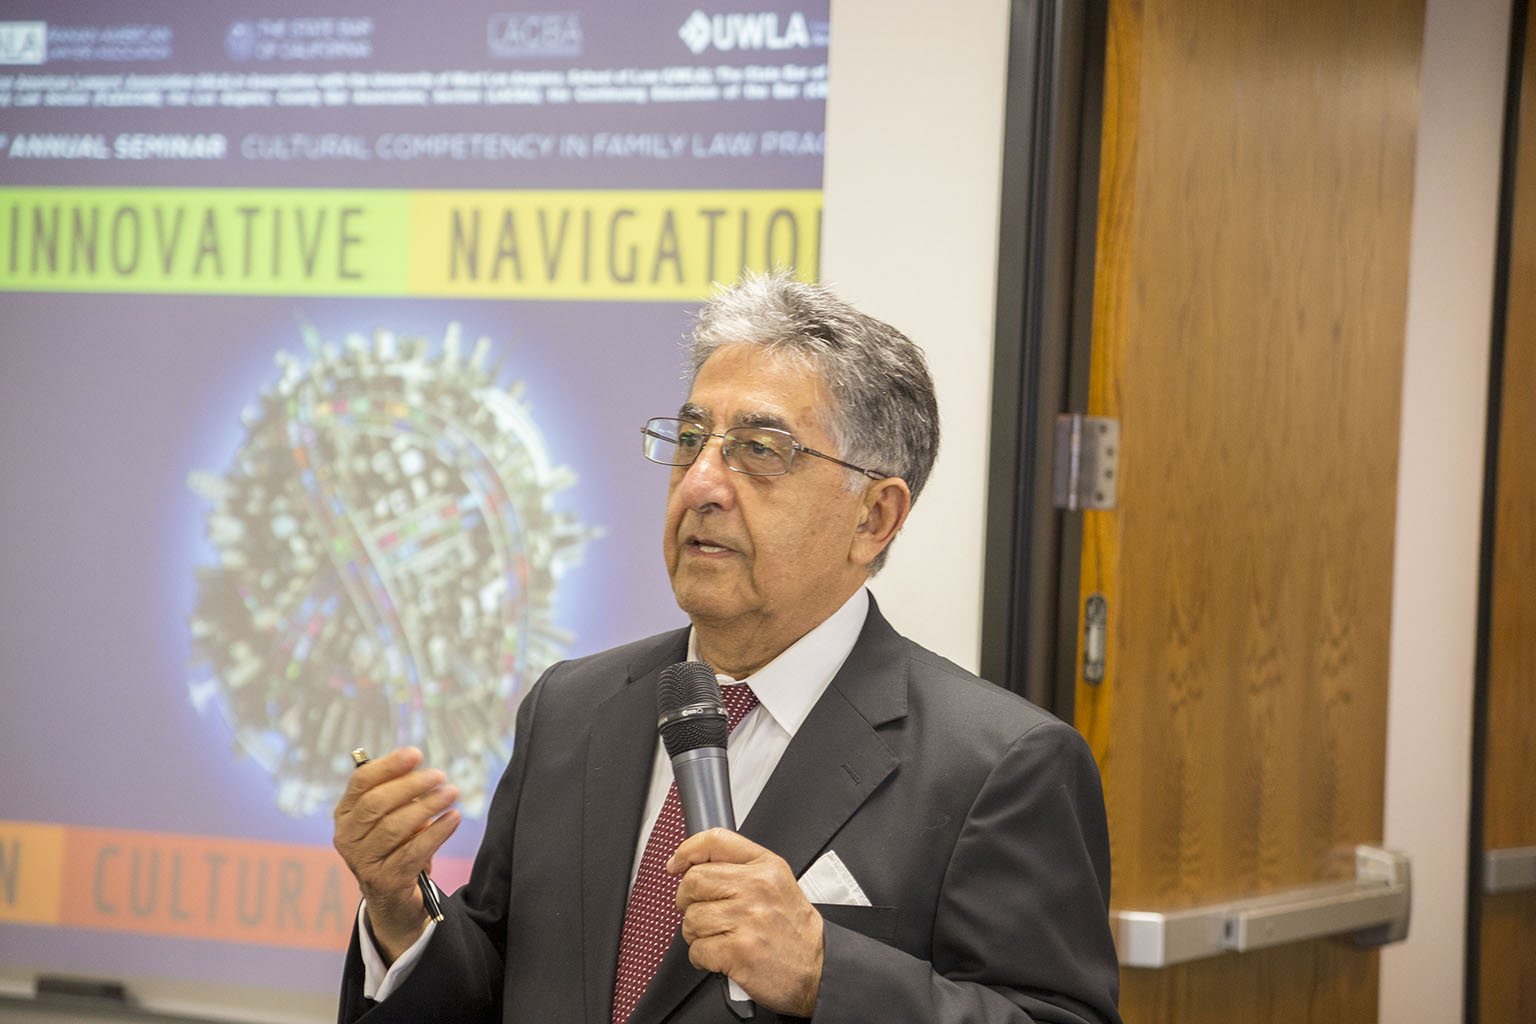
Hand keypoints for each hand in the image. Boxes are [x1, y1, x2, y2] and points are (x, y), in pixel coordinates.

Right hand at [332, 746, 459, 961]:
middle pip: (377, 803)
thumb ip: (399, 796)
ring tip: (452, 793)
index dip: (389, 765)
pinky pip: (413, 852)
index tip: (416, 754)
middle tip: (440, 775)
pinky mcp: (384, 882)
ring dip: (428, 807)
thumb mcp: (392, 819)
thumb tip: (422, 771)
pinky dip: (437, 832)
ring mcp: (362, 862)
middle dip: (411, 785)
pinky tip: (454, 818)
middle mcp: (347, 838)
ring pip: (395, 827)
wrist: (395, 902)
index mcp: (346, 815)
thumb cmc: (396, 849)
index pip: (361, 783)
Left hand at [668, 829, 822, 1016]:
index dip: (687, 850)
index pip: (716, 841)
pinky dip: (702, 957)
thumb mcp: (778, 884)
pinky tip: (721, 957)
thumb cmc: (795, 932)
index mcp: (766, 867)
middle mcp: (756, 888)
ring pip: (691, 918)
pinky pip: (697, 949)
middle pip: (693, 881)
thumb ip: (742, 869)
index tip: (676, 864)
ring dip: (696, 934)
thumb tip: (694, 864)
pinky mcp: (738, 950)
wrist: (818, 971)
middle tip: (701, 912)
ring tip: (718, 938)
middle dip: (687, 901)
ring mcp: (746, 919)